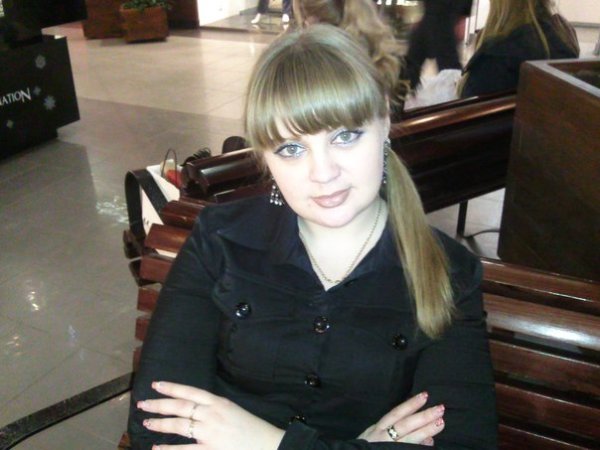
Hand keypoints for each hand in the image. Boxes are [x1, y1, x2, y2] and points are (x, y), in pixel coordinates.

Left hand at [138, 381, 284, 449]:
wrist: (268, 444)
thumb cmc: (251, 428)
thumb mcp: (232, 411)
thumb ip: (213, 408)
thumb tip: (193, 407)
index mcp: (219, 402)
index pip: (190, 392)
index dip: (172, 387)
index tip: (156, 385)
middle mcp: (212, 415)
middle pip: (180, 407)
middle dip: (159, 404)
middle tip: (143, 403)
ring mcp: (210, 433)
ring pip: (179, 426)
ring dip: (160, 423)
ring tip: (147, 422)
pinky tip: (156, 449)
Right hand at [357, 392, 444, 445]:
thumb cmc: (367, 446)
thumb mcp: (373, 434)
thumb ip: (391, 429)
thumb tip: (413, 424)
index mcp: (378, 429)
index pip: (396, 414)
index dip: (410, 405)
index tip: (424, 395)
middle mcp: (384, 438)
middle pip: (405, 425)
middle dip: (422, 417)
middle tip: (440, 409)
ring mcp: (390, 447)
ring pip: (410, 439)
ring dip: (426, 431)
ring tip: (440, 422)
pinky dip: (420, 447)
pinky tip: (431, 443)